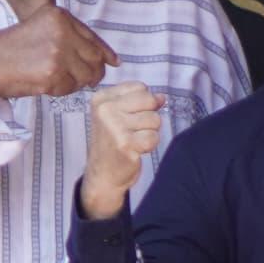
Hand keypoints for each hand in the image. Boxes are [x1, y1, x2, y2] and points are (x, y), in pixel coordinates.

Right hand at [0, 8, 117, 100]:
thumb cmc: (10, 49)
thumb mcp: (40, 28)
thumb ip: (69, 36)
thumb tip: (107, 59)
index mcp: (59, 16)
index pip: (92, 36)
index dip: (105, 52)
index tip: (113, 62)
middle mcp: (61, 31)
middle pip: (94, 57)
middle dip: (93, 71)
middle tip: (86, 79)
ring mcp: (58, 52)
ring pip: (86, 75)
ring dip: (77, 82)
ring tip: (58, 79)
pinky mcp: (53, 73)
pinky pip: (71, 88)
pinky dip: (62, 91)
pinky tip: (46, 84)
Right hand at [80, 82, 165, 219]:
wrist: (102, 175)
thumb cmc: (112, 143)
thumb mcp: (118, 116)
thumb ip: (139, 102)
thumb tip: (162, 97)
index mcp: (101, 99)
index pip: (140, 87)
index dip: (143, 103)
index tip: (128, 117)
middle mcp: (105, 110)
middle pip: (149, 101)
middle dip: (148, 117)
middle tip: (132, 130)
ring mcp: (114, 127)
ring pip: (154, 119)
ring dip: (149, 133)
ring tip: (133, 141)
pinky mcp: (125, 144)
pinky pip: (154, 137)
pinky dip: (149, 146)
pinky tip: (135, 150)